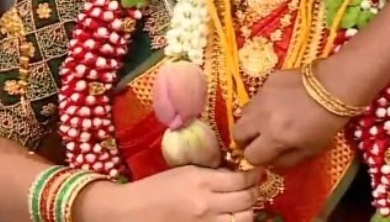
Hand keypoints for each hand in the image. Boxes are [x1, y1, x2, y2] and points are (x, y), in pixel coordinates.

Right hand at [96, 166, 263, 221]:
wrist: (133, 212)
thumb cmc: (155, 189)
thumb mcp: (184, 173)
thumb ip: (211, 174)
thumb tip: (236, 175)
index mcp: (200, 182)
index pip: (240, 180)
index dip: (253, 176)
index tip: (256, 173)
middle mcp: (207, 204)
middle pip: (246, 200)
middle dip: (253, 192)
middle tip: (252, 188)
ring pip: (244, 219)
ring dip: (247, 211)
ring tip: (242, 205)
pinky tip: (231, 217)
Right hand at [232, 69, 349, 169]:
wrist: (334, 86)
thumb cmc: (326, 122)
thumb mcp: (311, 149)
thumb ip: (287, 160)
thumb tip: (271, 163)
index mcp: (274, 137)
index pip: (250, 156)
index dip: (257, 159)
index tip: (265, 156)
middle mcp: (262, 118)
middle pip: (236, 134)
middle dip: (245, 141)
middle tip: (258, 140)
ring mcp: (262, 98)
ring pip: (242, 114)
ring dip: (250, 122)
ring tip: (265, 122)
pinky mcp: (266, 82)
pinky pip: (255, 98)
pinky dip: (260, 106)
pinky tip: (277, 104)